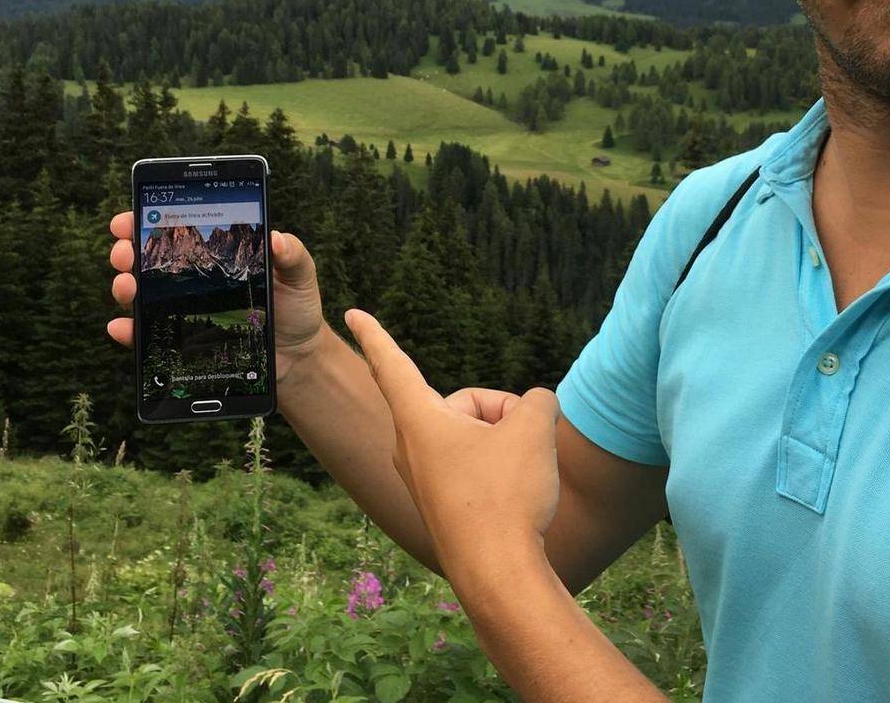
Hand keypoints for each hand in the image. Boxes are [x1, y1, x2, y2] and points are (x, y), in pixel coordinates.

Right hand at [106, 212, 328, 379]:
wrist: (297, 355)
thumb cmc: (296, 307)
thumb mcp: (300, 275)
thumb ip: (292, 254)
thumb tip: (275, 238)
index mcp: (218, 252)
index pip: (177, 229)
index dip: (147, 220)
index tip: (127, 219)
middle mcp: (195, 277)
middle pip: (150, 259)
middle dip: (128, 251)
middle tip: (125, 253)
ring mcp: (185, 308)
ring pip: (142, 293)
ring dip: (124, 286)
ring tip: (126, 285)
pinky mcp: (183, 339)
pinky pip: (148, 334)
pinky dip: (129, 330)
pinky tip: (121, 325)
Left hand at [343, 307, 560, 583]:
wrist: (500, 577)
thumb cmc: (508, 497)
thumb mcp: (535, 428)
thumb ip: (537, 399)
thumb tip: (534, 406)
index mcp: (419, 421)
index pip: (392, 364)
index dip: (375, 334)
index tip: (352, 313)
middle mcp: (413, 448)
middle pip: (464, 404)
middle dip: (500, 411)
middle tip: (522, 441)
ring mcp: (426, 480)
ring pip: (474, 435)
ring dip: (505, 443)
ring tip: (521, 477)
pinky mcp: (443, 504)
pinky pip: (476, 464)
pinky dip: (501, 469)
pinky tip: (517, 496)